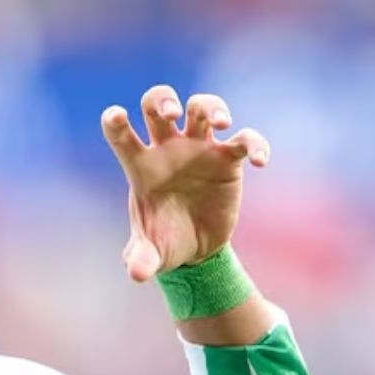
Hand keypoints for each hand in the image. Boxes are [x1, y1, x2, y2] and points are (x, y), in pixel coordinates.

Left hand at [102, 85, 270, 282]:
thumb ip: (142, 258)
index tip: (114, 115)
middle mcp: (167, 148)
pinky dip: (255, 144)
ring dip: (211, 106)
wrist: (197, 249)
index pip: (121, 136)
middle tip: (170, 115)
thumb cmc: (165, 242)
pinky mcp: (228, 159)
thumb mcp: (153, 254)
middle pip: (158, 103)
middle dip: (163, 100)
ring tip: (221, 122)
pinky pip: (245, 139)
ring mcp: (199, 149)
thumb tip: (137, 273)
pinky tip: (260, 160)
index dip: (115, 122)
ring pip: (202, 107)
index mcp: (140, 166)